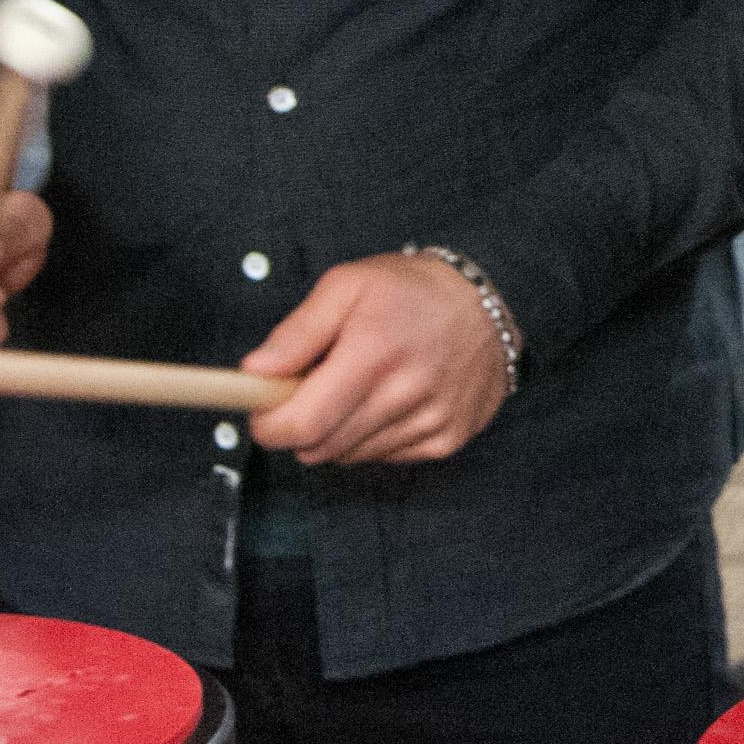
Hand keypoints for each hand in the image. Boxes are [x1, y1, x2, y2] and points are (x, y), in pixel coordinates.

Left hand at [241, 253, 511, 465]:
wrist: (488, 300)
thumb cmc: (410, 289)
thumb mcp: (347, 285)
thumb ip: (297, 331)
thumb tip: (254, 373)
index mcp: (374, 352)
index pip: (302, 423)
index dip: (269, 425)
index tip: (264, 410)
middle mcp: (406, 393)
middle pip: (320, 448)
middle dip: (302, 425)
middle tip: (314, 388)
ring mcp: (431, 421)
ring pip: (350, 457)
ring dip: (339, 431)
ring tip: (358, 387)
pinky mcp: (448, 438)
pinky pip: (386, 458)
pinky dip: (374, 436)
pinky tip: (389, 400)